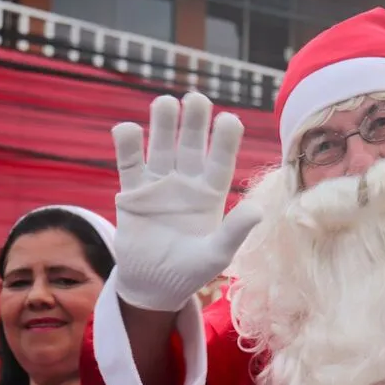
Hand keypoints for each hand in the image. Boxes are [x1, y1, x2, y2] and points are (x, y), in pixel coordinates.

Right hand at [111, 92, 261, 311]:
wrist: (154, 286)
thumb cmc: (191, 271)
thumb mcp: (216, 255)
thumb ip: (234, 232)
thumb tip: (257, 211)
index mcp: (212, 193)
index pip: (221, 160)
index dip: (225, 140)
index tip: (229, 119)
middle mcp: (187, 182)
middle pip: (191, 145)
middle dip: (193, 122)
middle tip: (196, 99)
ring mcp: (159, 184)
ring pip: (161, 147)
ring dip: (163, 125)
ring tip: (165, 103)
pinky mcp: (132, 193)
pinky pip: (130, 164)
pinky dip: (128, 146)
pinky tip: (128, 129)